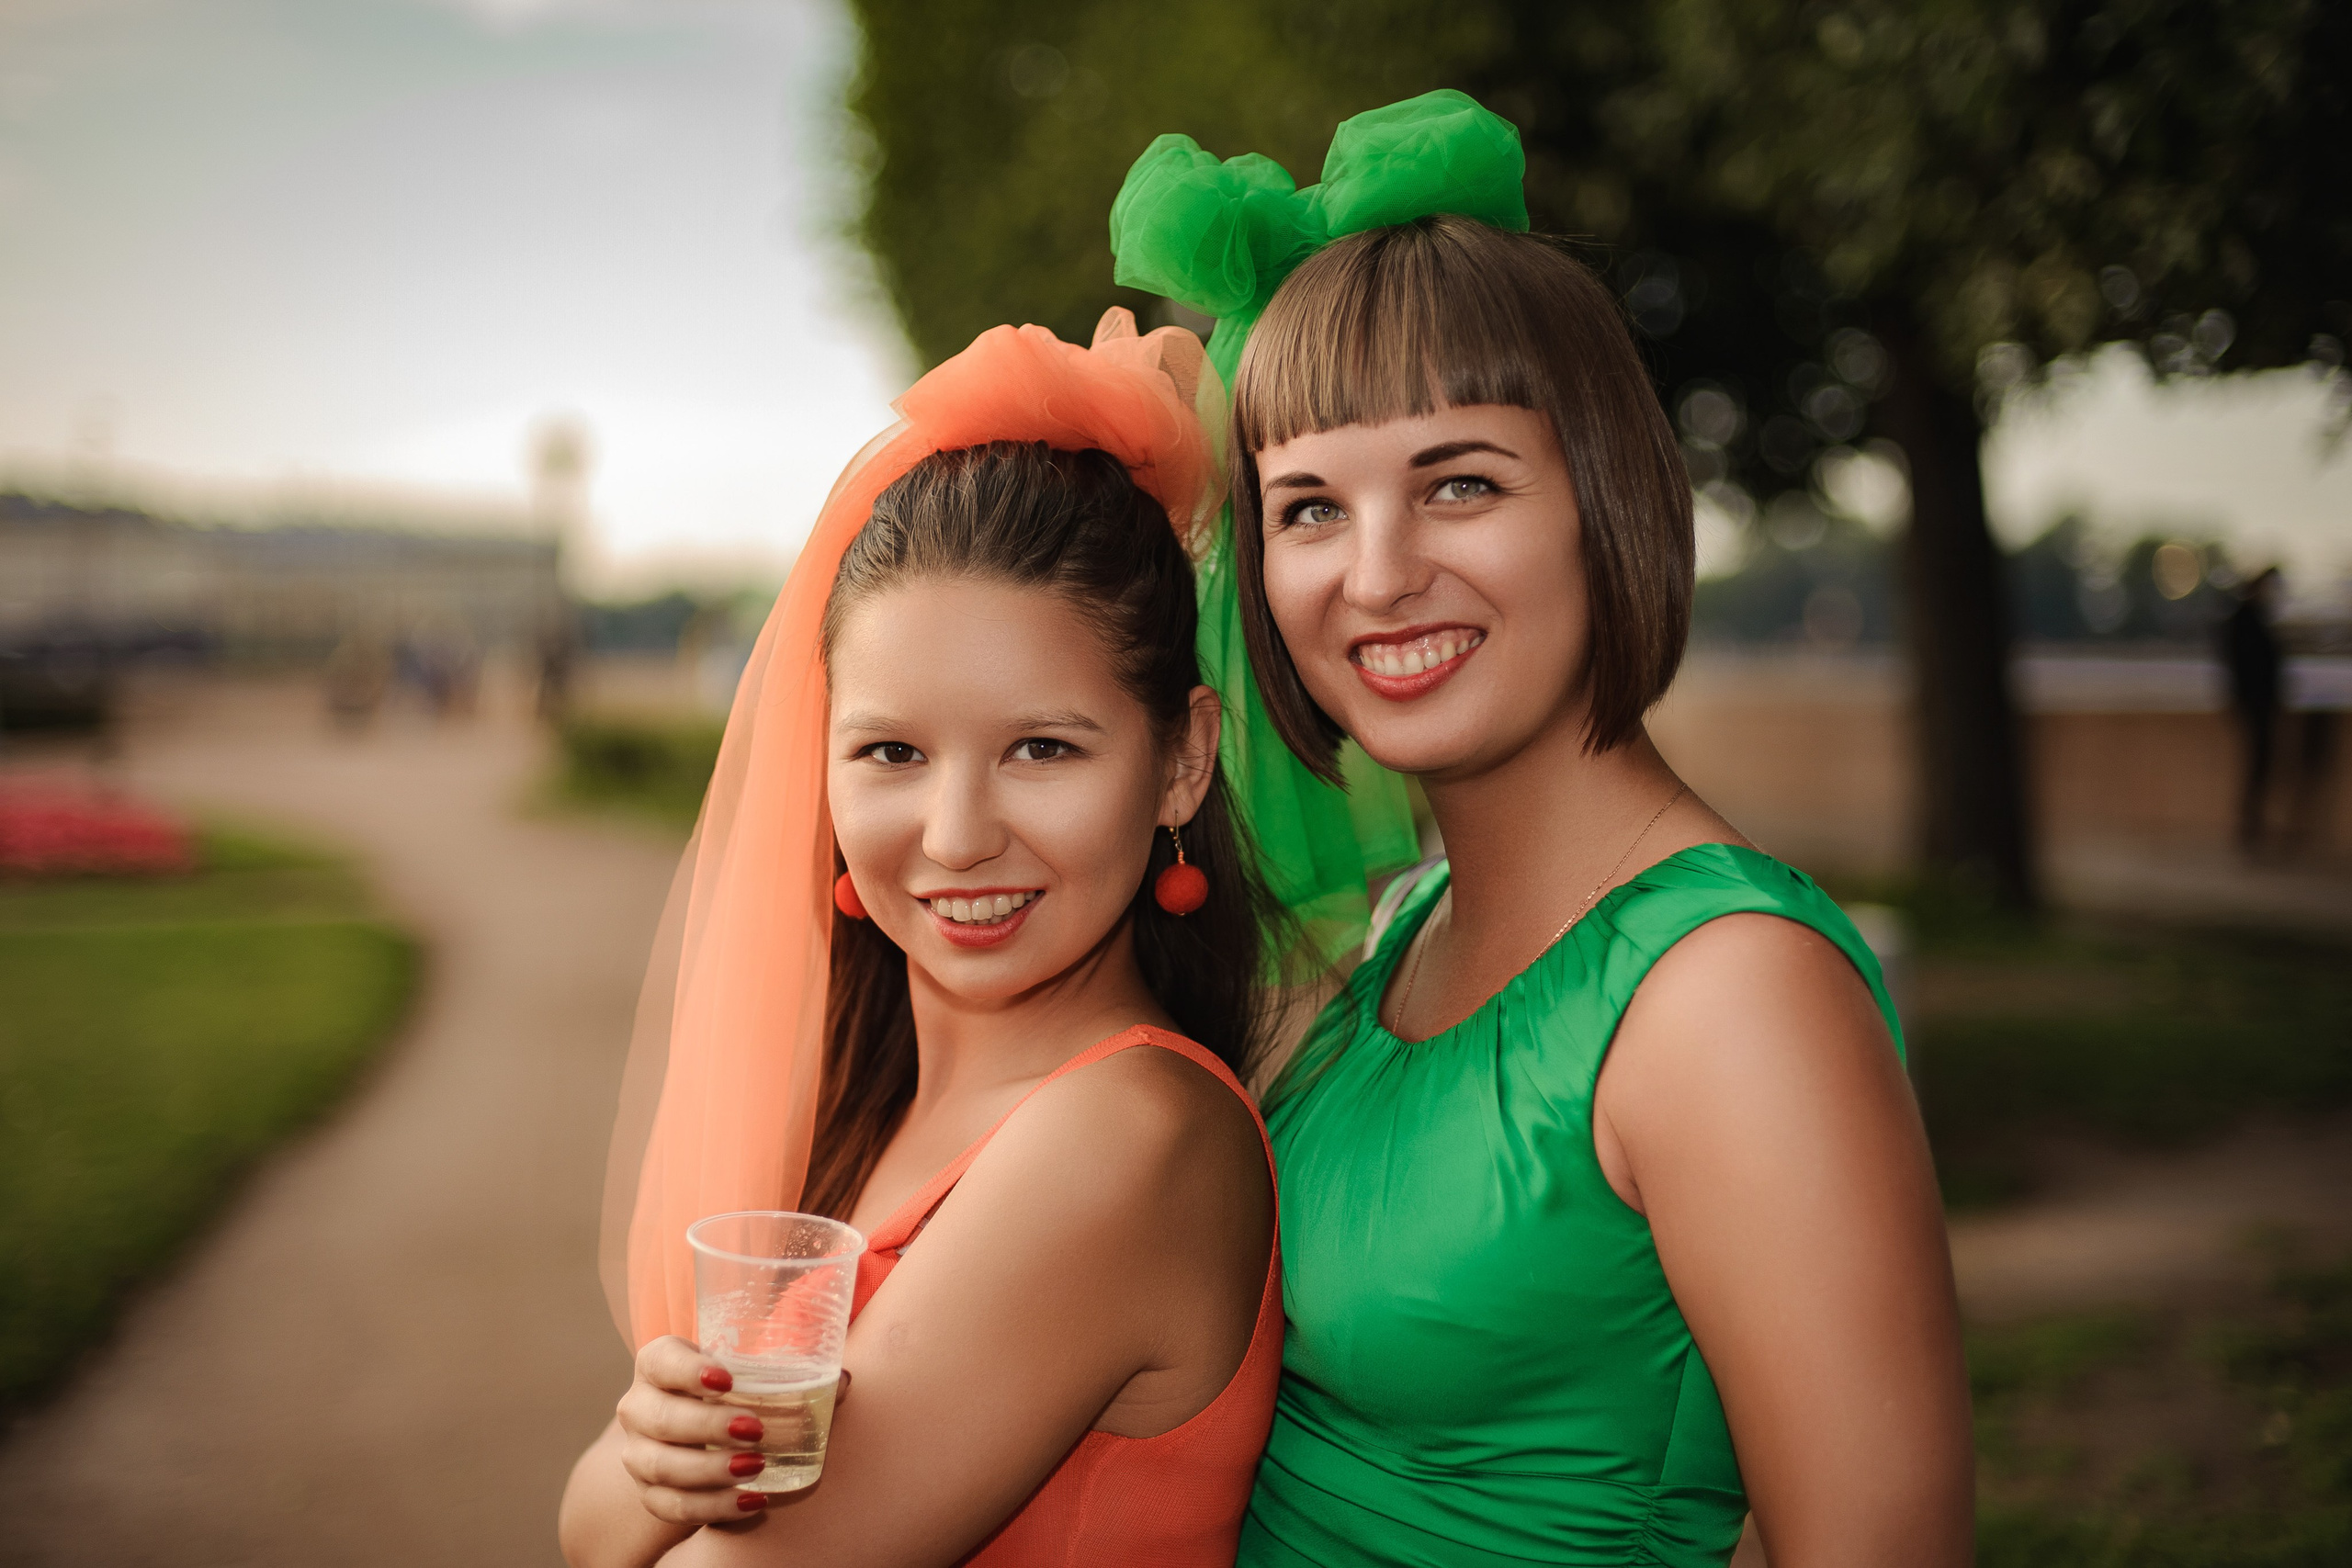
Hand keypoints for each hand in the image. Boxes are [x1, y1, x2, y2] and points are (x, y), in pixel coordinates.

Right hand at [613, 1337, 851, 1526]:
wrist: (695, 1434)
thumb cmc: (730, 1393)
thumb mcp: (749, 1375)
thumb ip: (790, 1371)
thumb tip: (841, 1380)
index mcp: (659, 1365)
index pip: (661, 1361)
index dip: (688, 1370)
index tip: (729, 1381)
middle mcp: (639, 1407)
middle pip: (660, 1417)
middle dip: (707, 1426)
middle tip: (756, 1430)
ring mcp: (638, 1453)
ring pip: (660, 1466)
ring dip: (708, 1470)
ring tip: (756, 1468)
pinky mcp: (649, 1492)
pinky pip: (671, 1505)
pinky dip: (711, 1507)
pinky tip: (751, 1502)